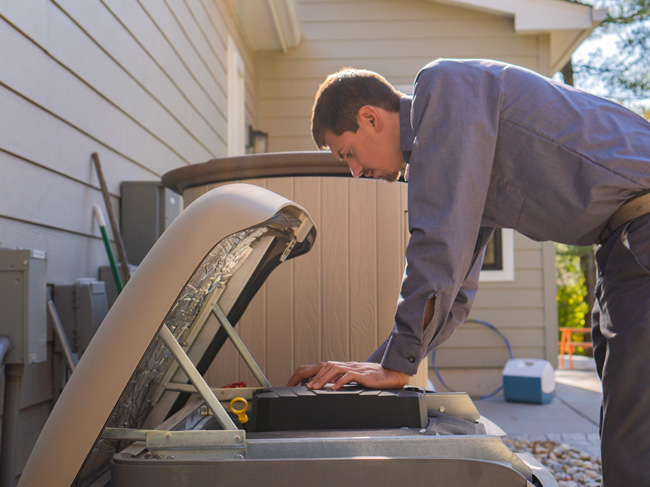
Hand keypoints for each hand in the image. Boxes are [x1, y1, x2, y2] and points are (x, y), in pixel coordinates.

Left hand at [287, 361, 409, 389]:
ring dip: (323, 378)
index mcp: (344, 366)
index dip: (314, 373)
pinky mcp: (363, 374)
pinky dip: (340, 381)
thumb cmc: (373, 378)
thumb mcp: (355, 378)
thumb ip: (343, 380)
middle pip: (326, 366)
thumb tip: (329, 386)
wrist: (390, 374)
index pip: (324, 366)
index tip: (303, 382)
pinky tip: (334, 388)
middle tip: (305, 386)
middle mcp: (347, 365)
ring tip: (315, 387)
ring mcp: (354, 368)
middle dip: (314, 375)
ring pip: (335, 369)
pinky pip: (349, 375)